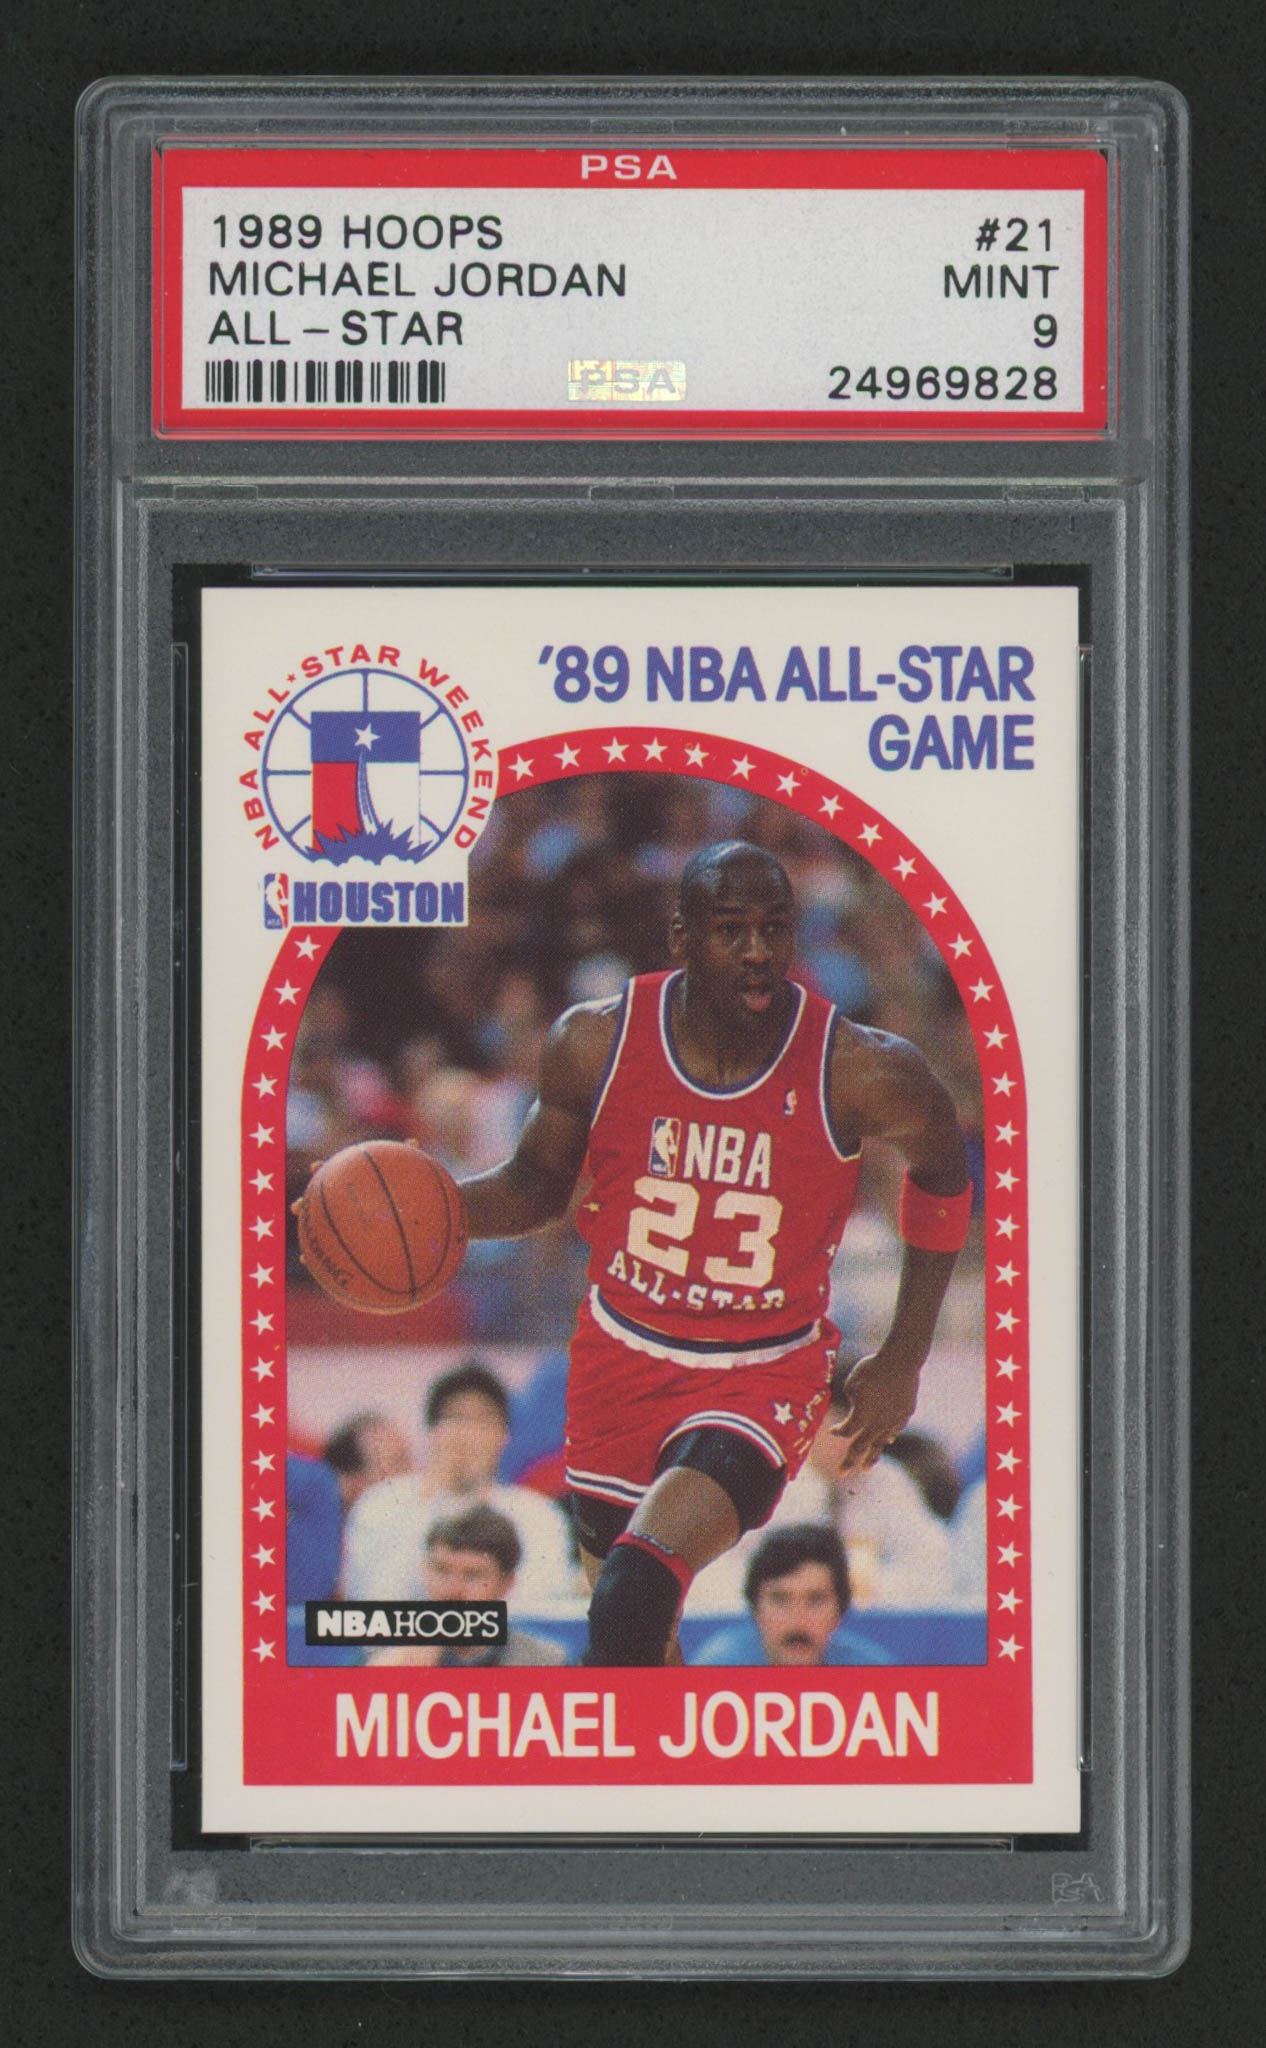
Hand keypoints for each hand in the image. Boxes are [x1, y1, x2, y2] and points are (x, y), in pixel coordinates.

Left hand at [829, 1349, 921, 1474]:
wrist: (900, 1362)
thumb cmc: (872, 1369)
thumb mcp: (852, 1383)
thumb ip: (852, 1400)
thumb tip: (857, 1407)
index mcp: (861, 1416)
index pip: (846, 1431)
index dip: (838, 1431)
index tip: (833, 1430)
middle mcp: (877, 1424)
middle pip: (861, 1447)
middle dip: (849, 1461)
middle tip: (841, 1473)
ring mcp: (893, 1421)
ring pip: (880, 1443)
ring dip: (872, 1455)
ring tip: (866, 1467)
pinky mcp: (905, 1414)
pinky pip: (895, 1429)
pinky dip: (888, 1435)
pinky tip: (887, 1440)